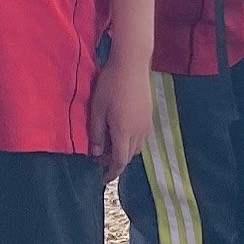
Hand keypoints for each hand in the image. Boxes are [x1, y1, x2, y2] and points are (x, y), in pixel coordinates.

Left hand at [89, 55, 152, 178]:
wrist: (132, 64)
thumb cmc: (110, 84)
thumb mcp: (97, 109)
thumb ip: (96, 133)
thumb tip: (94, 152)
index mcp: (123, 132)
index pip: (119, 161)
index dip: (111, 173)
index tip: (102, 179)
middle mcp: (138, 132)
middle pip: (128, 156)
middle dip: (115, 161)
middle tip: (99, 155)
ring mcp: (146, 124)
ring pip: (136, 147)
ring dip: (123, 151)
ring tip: (109, 142)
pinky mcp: (149, 116)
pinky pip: (141, 137)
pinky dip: (130, 141)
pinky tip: (120, 129)